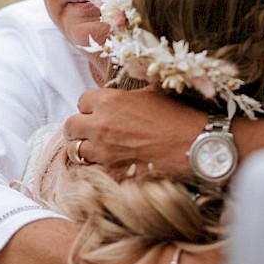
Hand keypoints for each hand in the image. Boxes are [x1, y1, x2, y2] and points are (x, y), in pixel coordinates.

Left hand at [65, 86, 204, 180]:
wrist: (193, 145)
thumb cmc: (177, 116)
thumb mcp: (152, 93)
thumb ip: (128, 94)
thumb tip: (121, 94)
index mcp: (109, 100)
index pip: (81, 100)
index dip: (90, 106)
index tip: (98, 111)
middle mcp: (100, 124)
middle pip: (70, 126)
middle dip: (78, 128)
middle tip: (90, 131)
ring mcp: (103, 151)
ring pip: (74, 150)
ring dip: (83, 148)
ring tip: (96, 149)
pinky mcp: (111, 171)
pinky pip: (91, 169)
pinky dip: (96, 166)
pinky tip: (108, 163)